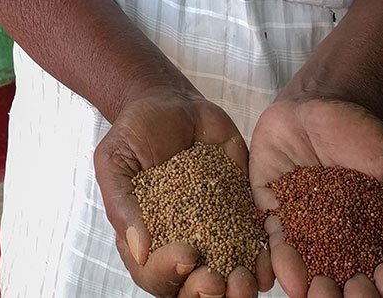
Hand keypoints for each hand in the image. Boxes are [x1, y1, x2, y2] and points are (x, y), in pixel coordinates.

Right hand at [95, 87, 271, 297]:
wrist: (171, 103)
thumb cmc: (136, 131)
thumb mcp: (114, 160)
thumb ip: (121, 203)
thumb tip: (139, 250)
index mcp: (146, 238)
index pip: (154, 275)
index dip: (169, 274)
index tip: (187, 253)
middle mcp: (180, 242)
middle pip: (192, 289)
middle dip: (206, 294)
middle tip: (218, 281)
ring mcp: (213, 233)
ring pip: (228, 279)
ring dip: (238, 290)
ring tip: (245, 278)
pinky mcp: (242, 215)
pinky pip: (256, 249)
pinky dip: (264, 262)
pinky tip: (269, 261)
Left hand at [249, 97, 382, 297]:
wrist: (316, 106)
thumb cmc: (364, 138)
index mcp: (380, 239)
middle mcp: (344, 245)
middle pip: (351, 282)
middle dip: (354, 295)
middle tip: (354, 295)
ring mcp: (308, 233)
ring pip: (313, 271)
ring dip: (316, 290)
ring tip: (318, 295)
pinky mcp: (274, 216)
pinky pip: (276, 244)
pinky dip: (281, 264)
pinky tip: (287, 278)